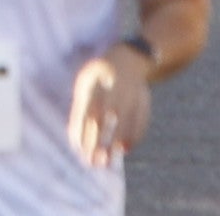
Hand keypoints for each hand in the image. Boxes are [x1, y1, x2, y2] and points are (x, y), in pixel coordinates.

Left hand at [68, 46, 150, 165]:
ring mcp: (131, 94)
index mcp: (95, 81)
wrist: (128, 57)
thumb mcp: (85, 83)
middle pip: (105, 120)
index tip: (78, 149)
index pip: (87, 112)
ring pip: (124, 123)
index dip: (82, 131)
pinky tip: (125, 150)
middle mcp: (114, 88)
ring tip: (107, 162)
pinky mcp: (144, 100)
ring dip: (115, 144)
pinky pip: (140, 122)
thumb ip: (80, 106)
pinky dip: (133, 137)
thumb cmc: (99, 75)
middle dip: (98, 142)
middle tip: (92, 162)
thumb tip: (75, 137)